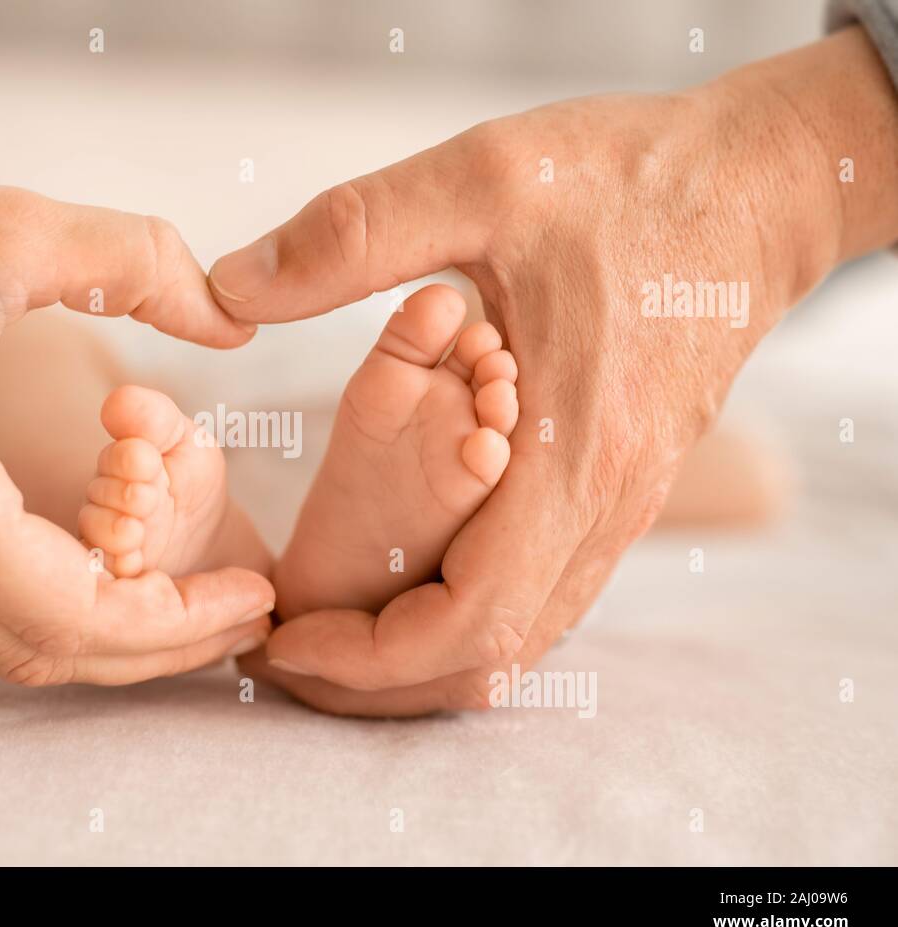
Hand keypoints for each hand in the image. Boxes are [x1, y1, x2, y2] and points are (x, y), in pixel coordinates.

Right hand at [0, 143, 273, 684]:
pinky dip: (54, 602)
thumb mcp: (4, 226)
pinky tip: (112, 560)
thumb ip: (138, 262)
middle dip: (158, 646)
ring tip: (194, 596)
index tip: (254, 596)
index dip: (174, 619)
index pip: (69, 610)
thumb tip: (235, 322)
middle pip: (44, 649)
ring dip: (108, 633)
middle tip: (245, 614)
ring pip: (6, 638)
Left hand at [216, 28, 897, 713]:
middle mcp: (606, 504)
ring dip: (424, 653)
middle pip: (491, 654)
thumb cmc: (629, 182)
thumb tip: (231, 286)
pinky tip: (413, 581)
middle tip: (289, 651)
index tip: (285, 641)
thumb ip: (354, 235)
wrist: (764, 187)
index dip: (366, 655)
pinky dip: (471, 614)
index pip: (468, 621)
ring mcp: (625, 504)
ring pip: (525, 633)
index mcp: (569, 455)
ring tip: (333, 629)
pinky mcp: (627, 487)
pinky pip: (549, 591)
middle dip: (380, 676)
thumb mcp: (484, 180)